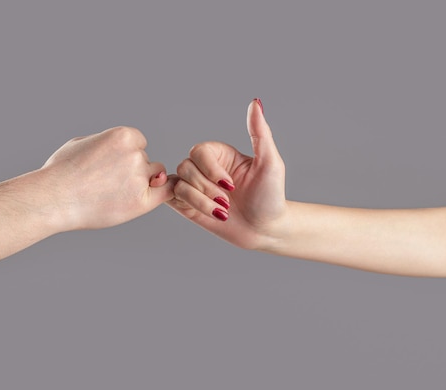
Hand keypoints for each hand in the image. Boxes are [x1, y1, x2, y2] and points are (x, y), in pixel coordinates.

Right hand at [40, 126, 173, 230]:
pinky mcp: (141, 201)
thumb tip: (121, 150)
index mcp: (123, 136)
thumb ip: (106, 144)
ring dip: (141, 185)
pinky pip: (166, 193)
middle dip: (133, 171)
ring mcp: (139, 177)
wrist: (54, 198)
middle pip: (146, 162)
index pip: (138, 143)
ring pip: (153, 178)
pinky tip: (147, 199)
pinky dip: (161, 194)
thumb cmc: (61, 172)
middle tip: (108, 184)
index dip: (126, 156)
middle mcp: (135, 154)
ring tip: (111, 195)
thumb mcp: (82, 143)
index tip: (110, 167)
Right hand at [168, 99, 287, 249]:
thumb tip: (256, 102)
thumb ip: (259, 132)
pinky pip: (173, 199)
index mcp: (220, 155)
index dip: (210, 169)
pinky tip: (208, 212)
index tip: (232, 185)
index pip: (199, 151)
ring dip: (201, 201)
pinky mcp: (188, 206)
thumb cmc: (271, 196)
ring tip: (222, 212)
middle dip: (206, 188)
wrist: (266, 230)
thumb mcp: (269, 162)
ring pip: (179, 185)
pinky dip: (190, 205)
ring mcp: (195, 187)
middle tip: (228, 203)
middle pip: (186, 167)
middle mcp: (205, 169)